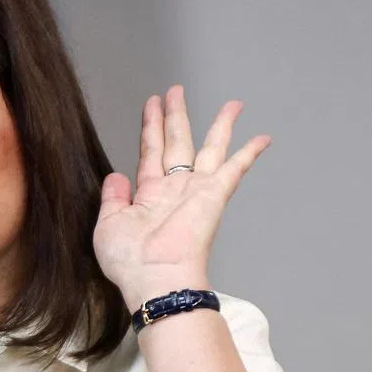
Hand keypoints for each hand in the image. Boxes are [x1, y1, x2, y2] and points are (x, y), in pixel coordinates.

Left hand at [93, 85, 271, 311]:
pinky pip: (236, 169)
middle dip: (176, 115)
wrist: (155, 280)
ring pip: (210, 148)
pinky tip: (263, 137)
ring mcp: (196, 191)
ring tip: (232, 103)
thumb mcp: (108, 225)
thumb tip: (115, 176)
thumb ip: (112, 198)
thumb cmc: (130, 262)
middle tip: (176, 90)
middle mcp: (175, 189)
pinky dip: (249, 152)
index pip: (150, 151)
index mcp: (149, 195)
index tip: (153, 103)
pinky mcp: (214, 196)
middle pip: (177, 141)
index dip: (151, 126)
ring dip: (219, 124)